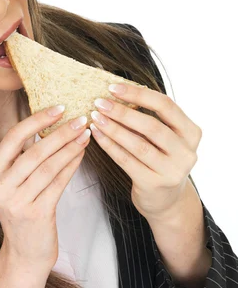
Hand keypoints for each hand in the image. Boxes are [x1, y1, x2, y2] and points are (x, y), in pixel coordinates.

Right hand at [0, 106, 91, 266]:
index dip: (35, 121)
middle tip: (80, 118)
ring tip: (86, 133)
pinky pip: (58, 183)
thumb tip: (48, 124)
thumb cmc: (24, 212)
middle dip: (60, 133)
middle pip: (33, 152)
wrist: (25, 254)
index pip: (12, 139)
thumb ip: (23, 159)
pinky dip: (72, 165)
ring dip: (70, 147)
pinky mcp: (36, 214)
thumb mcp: (14, 185)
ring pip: (48, 167)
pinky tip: (82, 154)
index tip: (58, 108)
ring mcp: (16, 202)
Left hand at [89, 83, 201, 220]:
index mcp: (192, 133)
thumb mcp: (165, 138)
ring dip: (113, 129)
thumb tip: (118, 93)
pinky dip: (109, 146)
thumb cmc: (161, 160)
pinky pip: (127, 161)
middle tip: (99, 103)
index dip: (139, 94)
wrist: (166, 200)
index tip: (113, 87)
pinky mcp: (154, 184)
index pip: (166, 106)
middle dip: (122, 112)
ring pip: (138, 145)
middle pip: (152, 126)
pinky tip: (97, 135)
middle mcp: (186, 152)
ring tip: (95, 117)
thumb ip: (152, 118)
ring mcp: (172, 171)